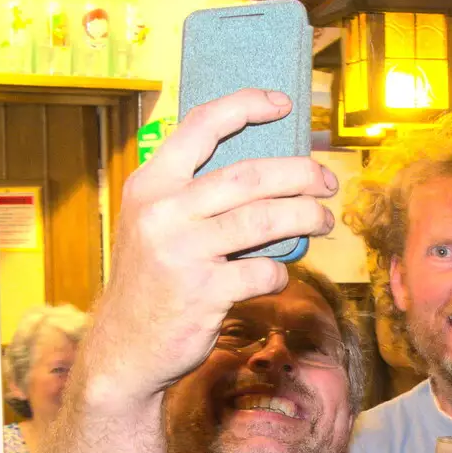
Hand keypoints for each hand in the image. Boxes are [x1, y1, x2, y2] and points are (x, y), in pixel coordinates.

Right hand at [84, 89, 336, 401]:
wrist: (124, 349)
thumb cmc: (150, 281)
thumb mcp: (151, 224)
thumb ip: (191, 193)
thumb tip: (265, 171)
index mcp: (150, 184)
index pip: (201, 125)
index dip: (245, 105)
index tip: (282, 103)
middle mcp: (163, 211)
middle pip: (250, 175)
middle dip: (300, 173)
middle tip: (327, 181)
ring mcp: (183, 251)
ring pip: (265, 219)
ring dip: (307, 216)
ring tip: (325, 219)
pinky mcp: (204, 292)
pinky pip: (263, 272)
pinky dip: (280, 272)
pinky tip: (279, 275)